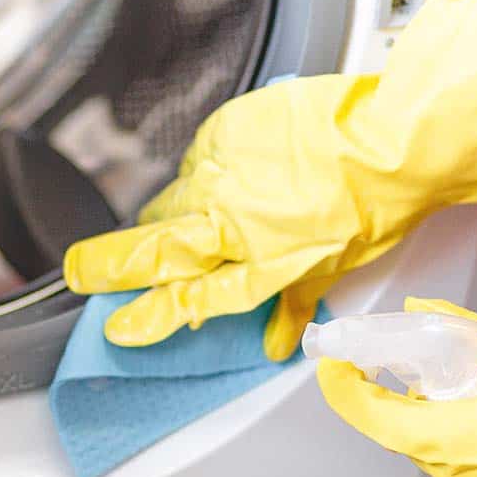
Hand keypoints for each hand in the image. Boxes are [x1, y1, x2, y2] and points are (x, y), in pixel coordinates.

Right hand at [64, 0, 476, 360]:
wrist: (396, 137)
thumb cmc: (372, 206)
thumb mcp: (332, 268)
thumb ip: (293, 306)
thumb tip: (277, 343)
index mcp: (256, 263)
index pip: (185, 300)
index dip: (146, 317)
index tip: (117, 328)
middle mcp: (231, 221)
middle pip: (151, 249)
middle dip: (106, 265)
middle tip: (80, 272)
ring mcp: (222, 172)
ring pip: (171, 202)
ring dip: (171, 217)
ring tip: (201, 218)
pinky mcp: (224, 133)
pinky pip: (200, 161)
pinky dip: (208, 175)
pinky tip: (238, 175)